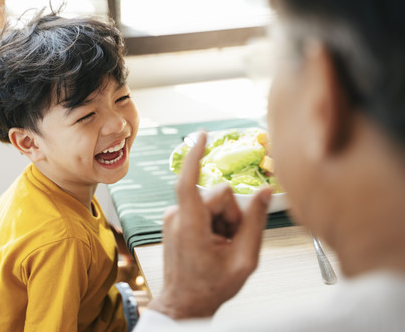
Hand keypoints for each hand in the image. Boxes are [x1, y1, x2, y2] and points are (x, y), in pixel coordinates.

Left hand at [147, 131, 271, 318]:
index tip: (203, 135)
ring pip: (211, 200)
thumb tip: (265, 192)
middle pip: (218, 194)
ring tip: (220, 245)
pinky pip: (202, 207)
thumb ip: (256, 223)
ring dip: (222, 219)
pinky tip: (211, 241)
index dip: (195, 156)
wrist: (185, 302)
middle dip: (232, 213)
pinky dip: (212, 221)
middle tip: (230, 241)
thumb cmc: (210, 287)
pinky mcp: (175, 218)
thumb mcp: (244, 260)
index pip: (188, 182)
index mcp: (190, 226)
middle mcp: (177, 216)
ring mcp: (173, 217)